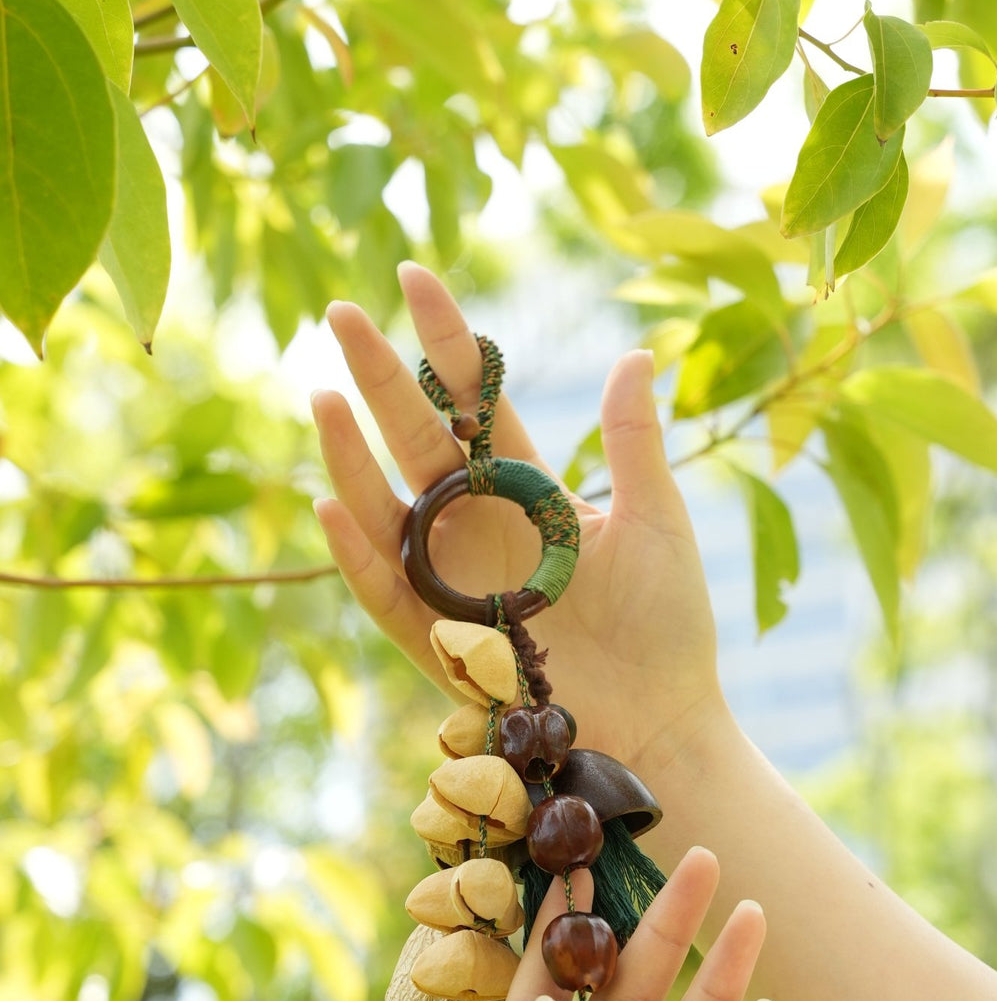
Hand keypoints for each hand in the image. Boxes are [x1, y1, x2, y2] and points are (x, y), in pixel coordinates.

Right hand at [311, 263, 724, 793]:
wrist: (665, 724)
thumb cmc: (669, 626)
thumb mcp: (659, 522)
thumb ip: (635, 444)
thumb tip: (636, 352)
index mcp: (529, 492)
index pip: (475, 402)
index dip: (444, 342)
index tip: (413, 277)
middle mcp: (481, 530)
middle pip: (419, 443)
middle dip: (381, 378)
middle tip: (339, 312)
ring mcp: (455, 585)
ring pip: (389, 510)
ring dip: (352, 457)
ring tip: (323, 396)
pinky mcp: (442, 645)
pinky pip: (387, 595)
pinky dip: (359, 555)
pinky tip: (334, 506)